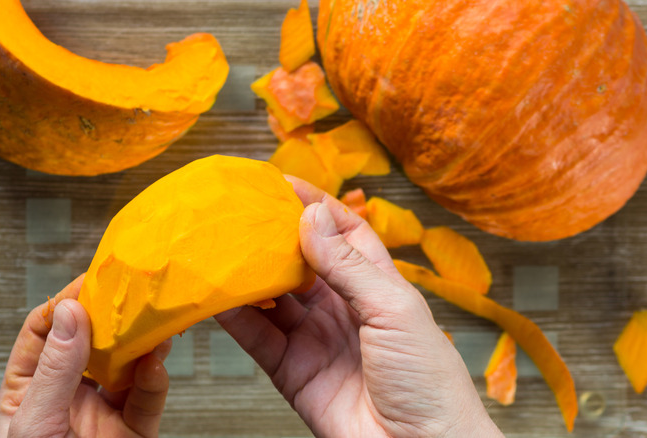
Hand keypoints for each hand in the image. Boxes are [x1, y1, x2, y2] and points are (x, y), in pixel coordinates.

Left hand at [0, 275, 171, 437]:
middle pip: (90, 345)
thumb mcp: (37, 420)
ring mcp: (102, 413)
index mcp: (30, 391)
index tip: (88, 283)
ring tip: (151, 327)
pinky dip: (155, 381)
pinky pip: (148, 399)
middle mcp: (67, 397)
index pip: (43, 334)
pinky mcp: (133, 431)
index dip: (63, 306)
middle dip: (110, 320)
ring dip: (141, 346)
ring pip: (126, 368)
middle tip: (128, 294)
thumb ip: (56, 369)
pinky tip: (155, 366)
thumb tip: (70, 314)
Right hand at [216, 178, 503, 437]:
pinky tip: (218, 296)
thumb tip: (310, 217)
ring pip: (274, 297)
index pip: (342, 232)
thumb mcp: (393, 309)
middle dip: (272, 237)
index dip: (313, 207)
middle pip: (301, 261)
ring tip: (219, 248)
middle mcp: (343, 308)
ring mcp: (316, 339)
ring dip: (249, 274)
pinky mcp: (293, 372)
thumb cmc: (429, 382)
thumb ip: (347, 265)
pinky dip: (236, 316)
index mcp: (377, 285)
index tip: (280, 184)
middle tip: (239, 213)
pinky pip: (258, 337)